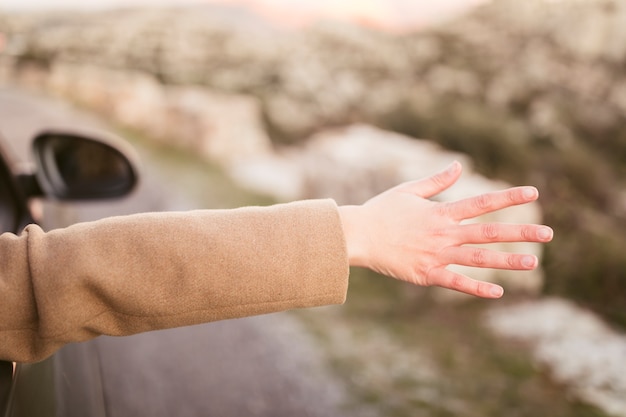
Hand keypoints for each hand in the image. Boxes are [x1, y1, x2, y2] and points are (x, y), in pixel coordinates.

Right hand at [338, 161, 553, 297]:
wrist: (358, 235)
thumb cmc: (381, 211)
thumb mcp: (409, 190)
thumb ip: (437, 181)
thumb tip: (459, 166)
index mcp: (441, 213)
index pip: (481, 203)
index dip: (508, 197)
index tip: (533, 193)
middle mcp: (443, 233)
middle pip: (488, 232)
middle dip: (520, 233)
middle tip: (548, 234)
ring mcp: (436, 255)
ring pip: (477, 259)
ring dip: (506, 261)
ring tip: (533, 263)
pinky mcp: (426, 274)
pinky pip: (455, 282)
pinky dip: (476, 288)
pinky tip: (498, 292)